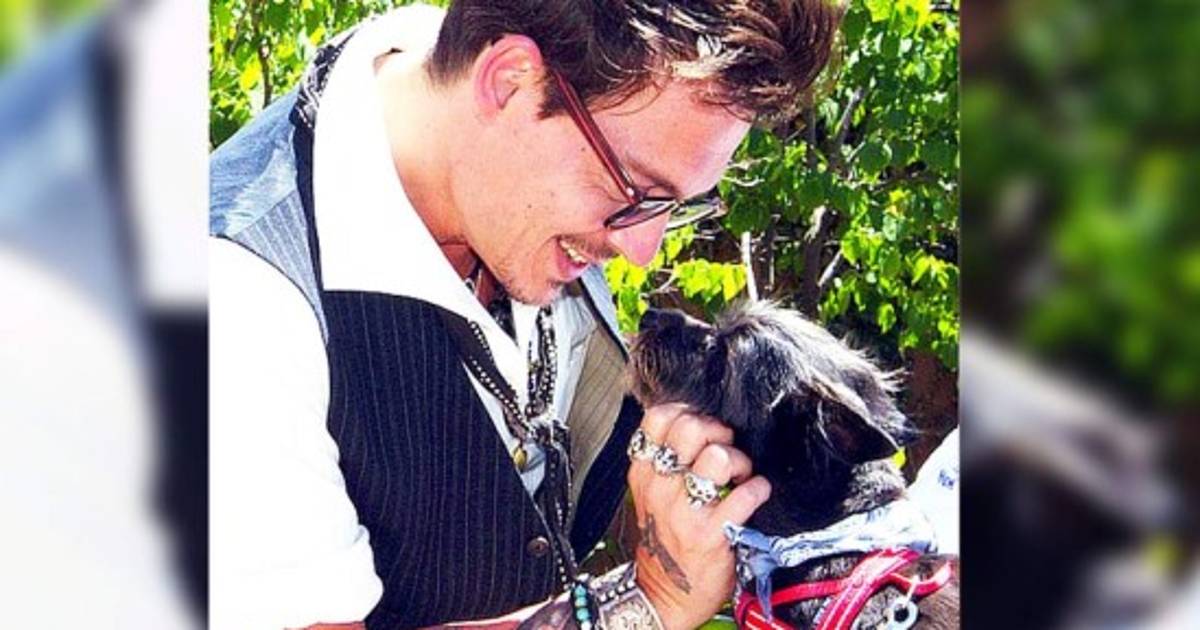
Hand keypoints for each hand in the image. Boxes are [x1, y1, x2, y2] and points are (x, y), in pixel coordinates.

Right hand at [627, 403, 770, 629]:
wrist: (665, 594)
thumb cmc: (666, 540)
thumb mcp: (651, 496)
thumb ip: (666, 461)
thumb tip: (700, 421)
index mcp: (643, 473)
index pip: (659, 418)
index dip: (688, 411)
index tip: (703, 425)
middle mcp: (659, 488)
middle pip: (690, 428)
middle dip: (718, 431)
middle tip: (727, 447)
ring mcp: (683, 512)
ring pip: (718, 457)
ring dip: (740, 460)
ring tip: (741, 474)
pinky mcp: (710, 534)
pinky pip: (745, 495)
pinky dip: (758, 489)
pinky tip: (756, 493)